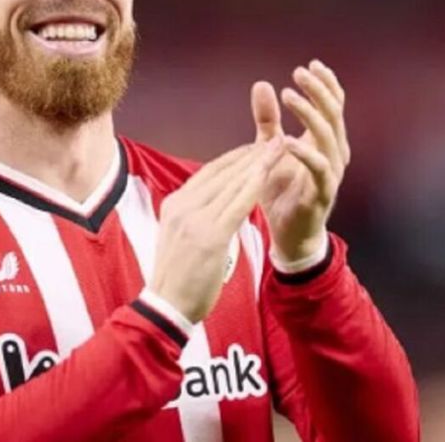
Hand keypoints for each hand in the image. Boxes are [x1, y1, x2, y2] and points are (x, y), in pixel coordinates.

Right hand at [150, 140, 284, 322]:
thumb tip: (215, 204)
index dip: (234, 158)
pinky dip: (255, 184)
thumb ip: (195, 216)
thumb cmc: (178, 278)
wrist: (167, 306)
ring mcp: (194, 219)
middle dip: (250, 153)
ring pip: (232, 183)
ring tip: (278, 146)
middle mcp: (182, 206)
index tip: (254, 148)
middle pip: (222, 171)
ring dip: (258, 162)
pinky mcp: (210, 236)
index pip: (208, 173)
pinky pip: (238, 203)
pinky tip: (269, 172)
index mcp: (174, 204)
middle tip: (273, 138)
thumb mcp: (179, 237)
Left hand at [250, 59, 349, 261]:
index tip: (311, 64)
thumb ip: (268, 120)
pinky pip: (319, 168)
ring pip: (328, 136)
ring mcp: (331, 173)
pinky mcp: (322, 193)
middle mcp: (333, 153)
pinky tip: (288, 140)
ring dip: (309, 113)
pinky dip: (305, 153)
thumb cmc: (282, 191)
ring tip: (290, 96)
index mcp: (325, 141)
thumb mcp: (269, 149)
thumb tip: (261, 84)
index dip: (326, 84)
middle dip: (318, 91)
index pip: (334, 105)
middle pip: (334, 114)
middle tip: (299, 73)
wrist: (289, 234)